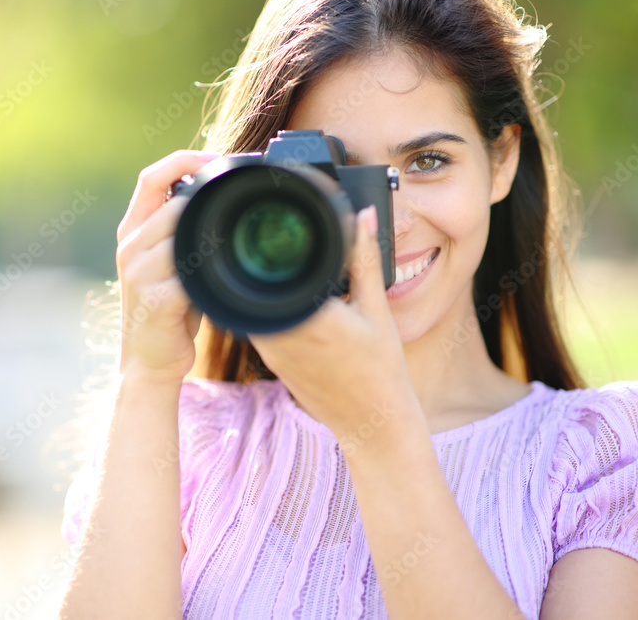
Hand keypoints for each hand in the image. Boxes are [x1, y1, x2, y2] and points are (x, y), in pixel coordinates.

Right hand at [115, 149, 221, 384]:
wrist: (149, 361)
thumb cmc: (170, 309)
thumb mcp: (172, 261)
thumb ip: (184, 230)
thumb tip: (220, 197)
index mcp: (133, 231)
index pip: (151, 176)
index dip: (185, 158)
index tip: (219, 157)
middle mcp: (130, 246)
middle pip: (172, 200)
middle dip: (210, 195)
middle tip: (244, 195)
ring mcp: (139, 273)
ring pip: (182, 231)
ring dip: (213, 233)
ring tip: (238, 238)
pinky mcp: (155, 300)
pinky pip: (188, 273)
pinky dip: (211, 270)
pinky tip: (226, 274)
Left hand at [248, 206, 418, 437]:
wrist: (373, 423)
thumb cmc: (382, 370)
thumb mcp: (377, 309)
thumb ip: (365, 259)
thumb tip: (364, 215)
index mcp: (309, 316)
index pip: (278, 265)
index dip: (276, 242)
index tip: (280, 225)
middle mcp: (282, 332)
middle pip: (260, 280)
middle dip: (271, 259)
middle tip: (282, 237)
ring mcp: (271, 349)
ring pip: (255, 301)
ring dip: (269, 284)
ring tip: (289, 268)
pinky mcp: (270, 360)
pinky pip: (260, 321)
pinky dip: (272, 306)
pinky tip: (292, 299)